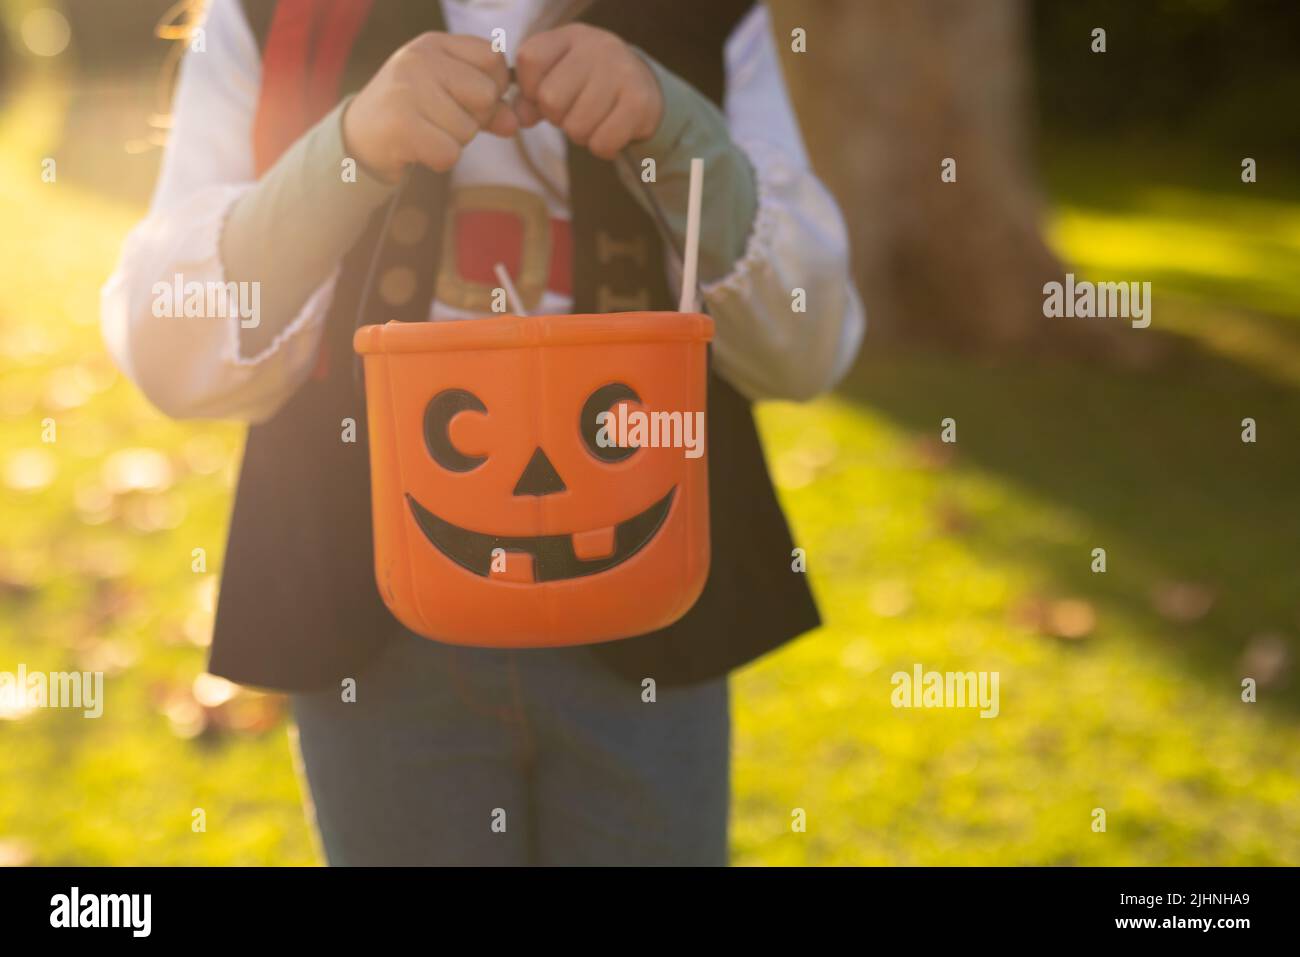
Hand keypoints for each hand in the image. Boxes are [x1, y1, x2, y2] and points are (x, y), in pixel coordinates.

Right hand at [343, 32, 517, 182]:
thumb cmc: (413, 114)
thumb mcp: (450, 97)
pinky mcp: (400, 124)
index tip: (469, 100)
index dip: (493, 87)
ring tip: (426, 132)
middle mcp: (419, 59)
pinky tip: (419, 149)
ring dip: (455, 142)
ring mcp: (407, 89)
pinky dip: (440, 160)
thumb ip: (487, 107)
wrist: (358, 138)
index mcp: (434, 44)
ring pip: (468, 130)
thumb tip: (514, 124)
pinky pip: (449, 154)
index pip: (493, 58)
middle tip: (443, 121)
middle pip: (486, 95)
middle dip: (475, 119)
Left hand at [513, 24, 663, 159]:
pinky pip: (602, 143)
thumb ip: (530, 96)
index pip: (530, 59)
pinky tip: (610, 132)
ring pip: (576, 127)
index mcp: (570, 36)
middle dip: (557, 117)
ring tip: (594, 120)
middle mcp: (597, 47)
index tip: (544, 95)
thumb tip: (520, 118)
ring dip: (581, 135)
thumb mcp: (557, 77)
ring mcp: (621, 72)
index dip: (529, 89)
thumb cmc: (589, 84)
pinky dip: (602, 148)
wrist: (643, 85)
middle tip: (574, 111)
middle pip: (550, 99)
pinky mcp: (640, 102)